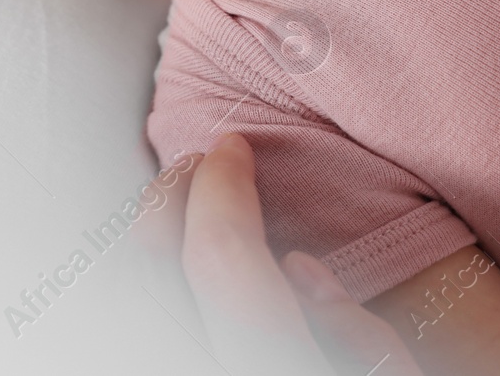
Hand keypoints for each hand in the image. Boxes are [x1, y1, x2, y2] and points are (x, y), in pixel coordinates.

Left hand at [136, 134, 422, 374]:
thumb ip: (364, 340)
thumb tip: (300, 272)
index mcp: (278, 366)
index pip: (223, 258)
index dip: (221, 186)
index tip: (232, 146)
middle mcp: (216, 372)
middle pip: (156, 269)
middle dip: (174, 196)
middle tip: (205, 160)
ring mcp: (182, 374)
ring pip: (135, 296)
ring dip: (157, 237)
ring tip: (192, 203)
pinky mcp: (171, 374)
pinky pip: (146, 324)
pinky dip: (154, 281)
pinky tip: (184, 266)